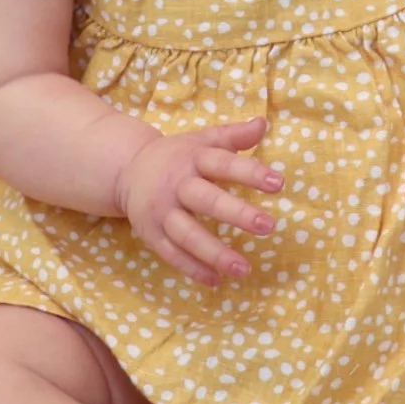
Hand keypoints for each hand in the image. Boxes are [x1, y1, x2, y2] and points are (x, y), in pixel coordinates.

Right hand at [111, 115, 282, 287]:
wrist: (126, 169)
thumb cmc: (176, 155)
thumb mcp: (202, 140)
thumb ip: (233, 136)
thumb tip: (263, 123)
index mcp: (193, 158)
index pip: (223, 164)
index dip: (250, 172)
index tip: (278, 183)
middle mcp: (176, 185)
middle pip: (207, 201)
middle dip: (237, 214)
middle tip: (268, 226)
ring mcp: (162, 212)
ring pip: (188, 235)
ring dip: (216, 253)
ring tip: (244, 268)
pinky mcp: (151, 234)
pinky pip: (172, 255)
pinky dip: (193, 269)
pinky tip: (217, 280)